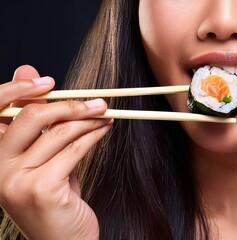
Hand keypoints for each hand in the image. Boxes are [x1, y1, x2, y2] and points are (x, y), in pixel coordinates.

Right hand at [0, 65, 111, 238]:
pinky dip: (94, 135)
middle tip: (95, 103)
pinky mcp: (41, 189)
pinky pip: (74, 150)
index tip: (48, 82)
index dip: (19, 89)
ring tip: (105, 115)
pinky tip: (105, 130)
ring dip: (89, 119)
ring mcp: (15, 180)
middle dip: (67, 104)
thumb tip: (32, 75)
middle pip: (29, 116)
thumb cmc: (55, 201)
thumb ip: (39, 126)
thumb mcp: (43, 161)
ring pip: (58, 132)